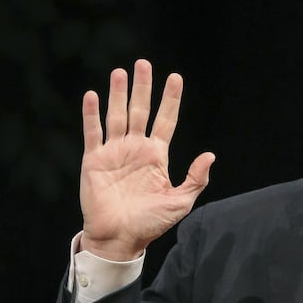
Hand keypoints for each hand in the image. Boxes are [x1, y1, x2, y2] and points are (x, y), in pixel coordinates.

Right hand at [78, 59, 214, 260]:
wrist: (119, 239)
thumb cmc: (150, 223)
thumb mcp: (180, 202)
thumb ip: (195, 178)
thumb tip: (210, 155)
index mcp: (157, 155)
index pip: (166, 119)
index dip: (170, 99)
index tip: (175, 77)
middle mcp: (136, 148)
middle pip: (140, 110)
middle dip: (143, 87)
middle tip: (143, 63)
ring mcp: (115, 152)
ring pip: (117, 115)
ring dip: (117, 94)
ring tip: (120, 72)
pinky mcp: (94, 160)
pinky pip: (93, 133)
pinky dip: (91, 114)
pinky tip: (92, 95)